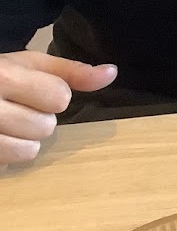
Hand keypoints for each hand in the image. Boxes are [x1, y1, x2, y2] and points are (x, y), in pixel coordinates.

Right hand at [0, 51, 116, 170]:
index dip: (53, 95)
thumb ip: (70, 71)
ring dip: (24, 141)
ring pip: (28, 152)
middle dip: (38, 118)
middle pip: (46, 127)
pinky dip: (5, 156)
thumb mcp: (28, 64)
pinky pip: (6, 165)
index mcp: (4, 77)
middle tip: (17, 108)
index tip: (34, 90)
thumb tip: (112, 73)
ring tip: (7, 125)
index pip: (60, 98)